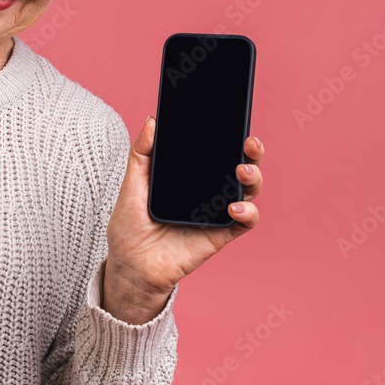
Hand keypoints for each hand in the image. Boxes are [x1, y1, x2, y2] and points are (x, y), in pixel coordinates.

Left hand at [103, 117, 264, 323]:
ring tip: (242, 172)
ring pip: (249, 190)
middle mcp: (209, 191)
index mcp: (191, 175)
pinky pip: (244, 221)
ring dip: (253, 177)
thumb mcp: (132, 185)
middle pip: (240, 166)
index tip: (232, 118)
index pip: (216, 150)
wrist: (130, 267)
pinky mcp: (220, 234)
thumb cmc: (130, 228)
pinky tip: (234, 207)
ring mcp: (217, 212)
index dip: (229, 134)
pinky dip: (247, 212)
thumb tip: (153, 121)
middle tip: (249, 142)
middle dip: (252, 152)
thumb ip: (141, 154)